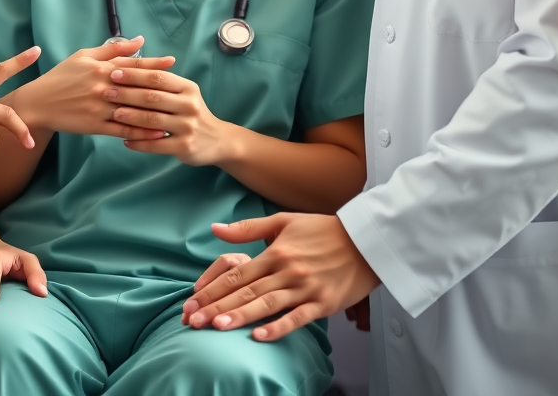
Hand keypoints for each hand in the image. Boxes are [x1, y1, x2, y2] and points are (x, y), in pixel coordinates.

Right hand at [10, 36, 168, 141]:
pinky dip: (140, 131)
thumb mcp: (84, 56)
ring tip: (175, 114)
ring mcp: (99, 107)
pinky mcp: (94, 126)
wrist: (38, 103)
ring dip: (155, 112)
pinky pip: (122, 129)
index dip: (153, 63)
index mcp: (100, 68)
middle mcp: (102, 86)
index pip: (131, 64)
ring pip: (131, 110)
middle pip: (136, 87)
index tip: (171, 61)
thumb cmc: (61, 76)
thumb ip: (113, 49)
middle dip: (159, 87)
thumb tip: (139, 40)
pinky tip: (156, 132)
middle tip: (181, 89)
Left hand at [104, 66, 231, 166]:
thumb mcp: (184, 92)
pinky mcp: (184, 146)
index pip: (158, 77)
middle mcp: (189, 105)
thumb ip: (163, 81)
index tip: (114, 72)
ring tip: (113, 114)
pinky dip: (139, 143)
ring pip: (152, 120)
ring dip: (130, 117)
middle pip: (152, 97)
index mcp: (187, 88)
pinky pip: (156, 145)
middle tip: (106, 92)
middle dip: (127, 94)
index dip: (135, 74)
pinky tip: (125, 140)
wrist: (217, 140)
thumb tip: (132, 64)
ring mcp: (187, 126)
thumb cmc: (192, 112)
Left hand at [181, 213, 379, 340]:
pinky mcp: (323, 303)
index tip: (192, 299)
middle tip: (192, 320)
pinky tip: (260, 337)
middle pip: (246, 291)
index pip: (237, 272)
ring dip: (241, 316)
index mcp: (276, 251)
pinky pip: (297, 318)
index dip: (213, 287)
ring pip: (267, 305)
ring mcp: (305, 288)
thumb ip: (248, 228)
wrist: (365, 240)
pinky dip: (278, 328)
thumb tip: (215, 228)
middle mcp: (287, 270)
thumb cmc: (323, 230)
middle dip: (217, 307)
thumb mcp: (284, 221)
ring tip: (217, 327)